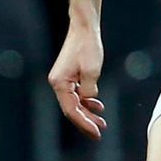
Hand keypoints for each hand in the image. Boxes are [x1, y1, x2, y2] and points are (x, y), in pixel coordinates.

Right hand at [47, 21, 107, 139]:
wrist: (84, 27)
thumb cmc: (87, 46)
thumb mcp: (92, 71)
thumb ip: (89, 91)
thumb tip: (89, 101)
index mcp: (59, 83)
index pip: (71, 110)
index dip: (84, 123)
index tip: (96, 132)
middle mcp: (58, 83)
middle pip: (71, 109)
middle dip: (86, 121)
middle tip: (99, 132)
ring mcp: (63, 79)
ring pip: (75, 103)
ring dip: (87, 113)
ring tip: (102, 121)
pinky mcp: (69, 76)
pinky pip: (76, 94)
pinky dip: (86, 101)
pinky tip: (97, 105)